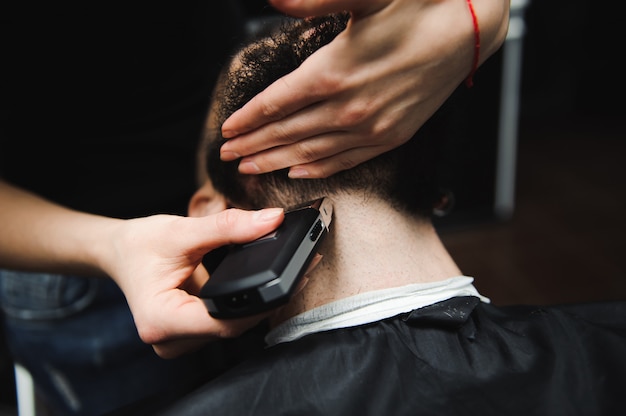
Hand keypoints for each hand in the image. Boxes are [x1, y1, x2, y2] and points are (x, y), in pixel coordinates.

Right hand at [103, 208, 283, 357]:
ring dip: (262, 302)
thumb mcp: (181, 231)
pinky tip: (267, 282)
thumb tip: (272, 221)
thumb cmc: (141, 244)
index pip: (222, 322)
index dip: (260, 303)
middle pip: (232, 328)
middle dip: (268, 300)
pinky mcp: (193, 333)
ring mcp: (182, 341)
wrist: (121, 252)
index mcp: (160, 320)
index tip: (291, 278)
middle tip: (302, 268)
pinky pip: (228, 323)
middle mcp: (170, 341)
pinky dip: (248, 303)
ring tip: (291, 272)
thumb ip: (227, 227)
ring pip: (234, 328)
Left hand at [220, 0, 509, 177]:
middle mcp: (348, 108)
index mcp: (333, 72)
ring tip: (251, 169)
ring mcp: (371, 127)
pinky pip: (346, 160)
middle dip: (253, 146)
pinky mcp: (391, 136)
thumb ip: (313, 0)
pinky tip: (300, 171)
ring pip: (311, 152)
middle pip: (286, 133)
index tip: (227, 131)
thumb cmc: (416, 9)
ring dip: (277, 161)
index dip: (247, 120)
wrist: (467, 30)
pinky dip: (319, 168)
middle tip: (227, 157)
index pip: (275, 104)